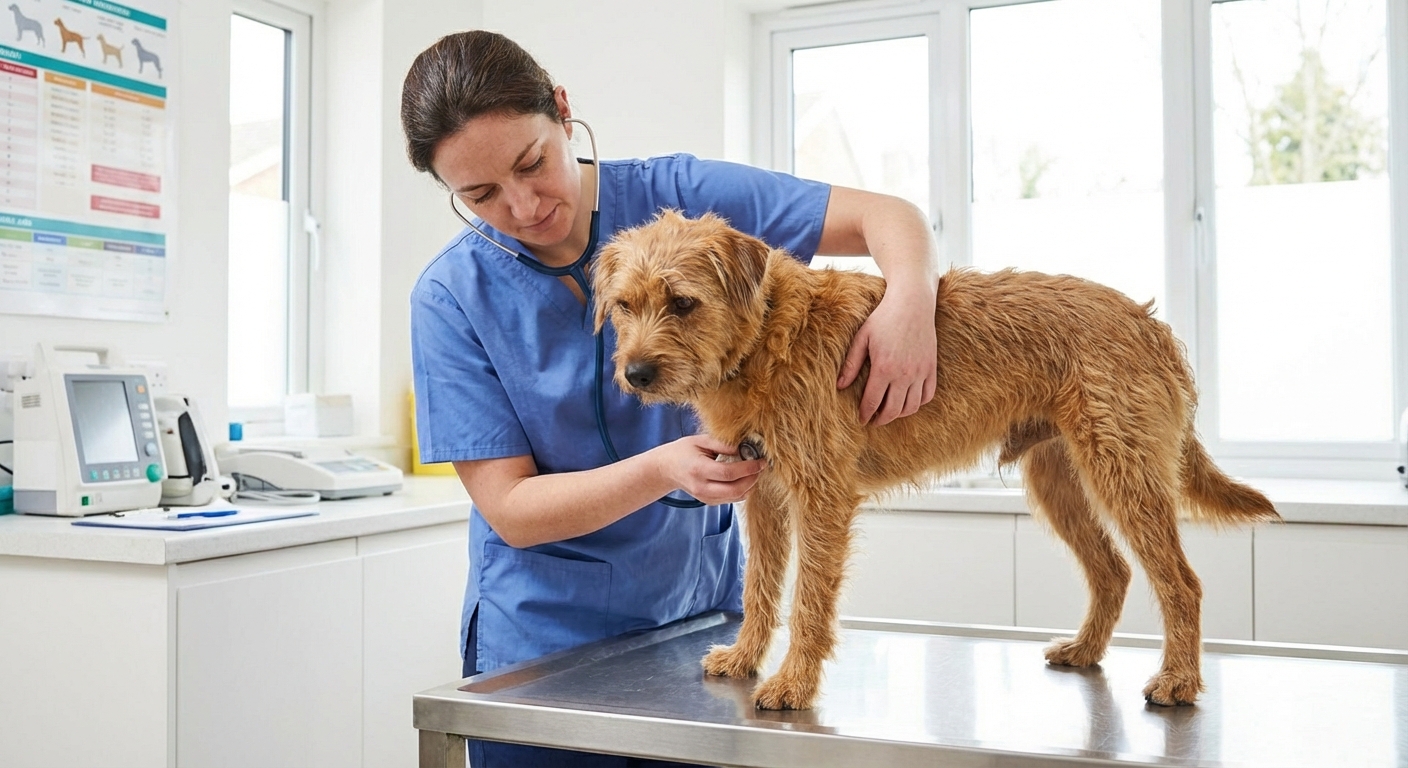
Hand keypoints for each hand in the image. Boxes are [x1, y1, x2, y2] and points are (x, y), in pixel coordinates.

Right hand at [656, 434, 766, 504]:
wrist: (666, 468)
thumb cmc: (683, 451)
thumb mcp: (701, 441)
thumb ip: (723, 444)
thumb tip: (745, 447)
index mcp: (699, 470)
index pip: (729, 473)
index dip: (748, 468)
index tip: (761, 461)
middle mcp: (701, 488)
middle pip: (735, 490)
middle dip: (752, 479)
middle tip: (760, 467)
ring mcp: (705, 498)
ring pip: (735, 498)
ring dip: (750, 486)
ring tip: (753, 472)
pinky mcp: (709, 502)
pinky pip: (731, 500)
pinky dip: (742, 490)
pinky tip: (744, 478)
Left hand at [837, 286, 936, 425]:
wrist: (913, 303)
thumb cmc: (883, 318)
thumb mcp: (862, 338)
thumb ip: (851, 364)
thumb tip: (839, 386)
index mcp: (884, 367)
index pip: (873, 402)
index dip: (865, 414)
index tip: (861, 419)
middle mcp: (904, 374)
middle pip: (892, 410)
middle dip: (881, 419)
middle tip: (873, 420)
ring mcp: (920, 372)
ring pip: (911, 407)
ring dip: (899, 414)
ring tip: (889, 412)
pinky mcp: (931, 368)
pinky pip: (927, 395)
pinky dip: (918, 403)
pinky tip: (907, 401)